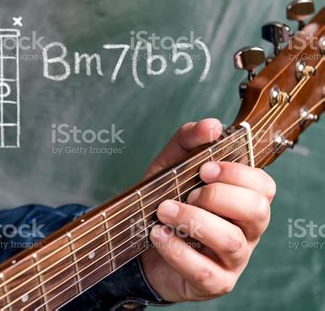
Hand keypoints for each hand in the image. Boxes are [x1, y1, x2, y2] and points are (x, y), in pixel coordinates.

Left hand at [140, 118, 275, 301]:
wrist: (143, 245)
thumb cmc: (166, 202)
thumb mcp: (171, 167)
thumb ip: (188, 142)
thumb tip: (212, 126)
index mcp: (243, 200)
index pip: (263, 185)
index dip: (238, 173)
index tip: (205, 168)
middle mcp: (246, 230)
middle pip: (257, 211)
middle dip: (218, 196)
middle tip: (188, 193)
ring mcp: (233, 259)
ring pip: (231, 241)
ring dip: (193, 220)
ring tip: (164, 210)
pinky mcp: (215, 282)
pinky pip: (205, 270)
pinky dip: (178, 249)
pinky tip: (158, 235)